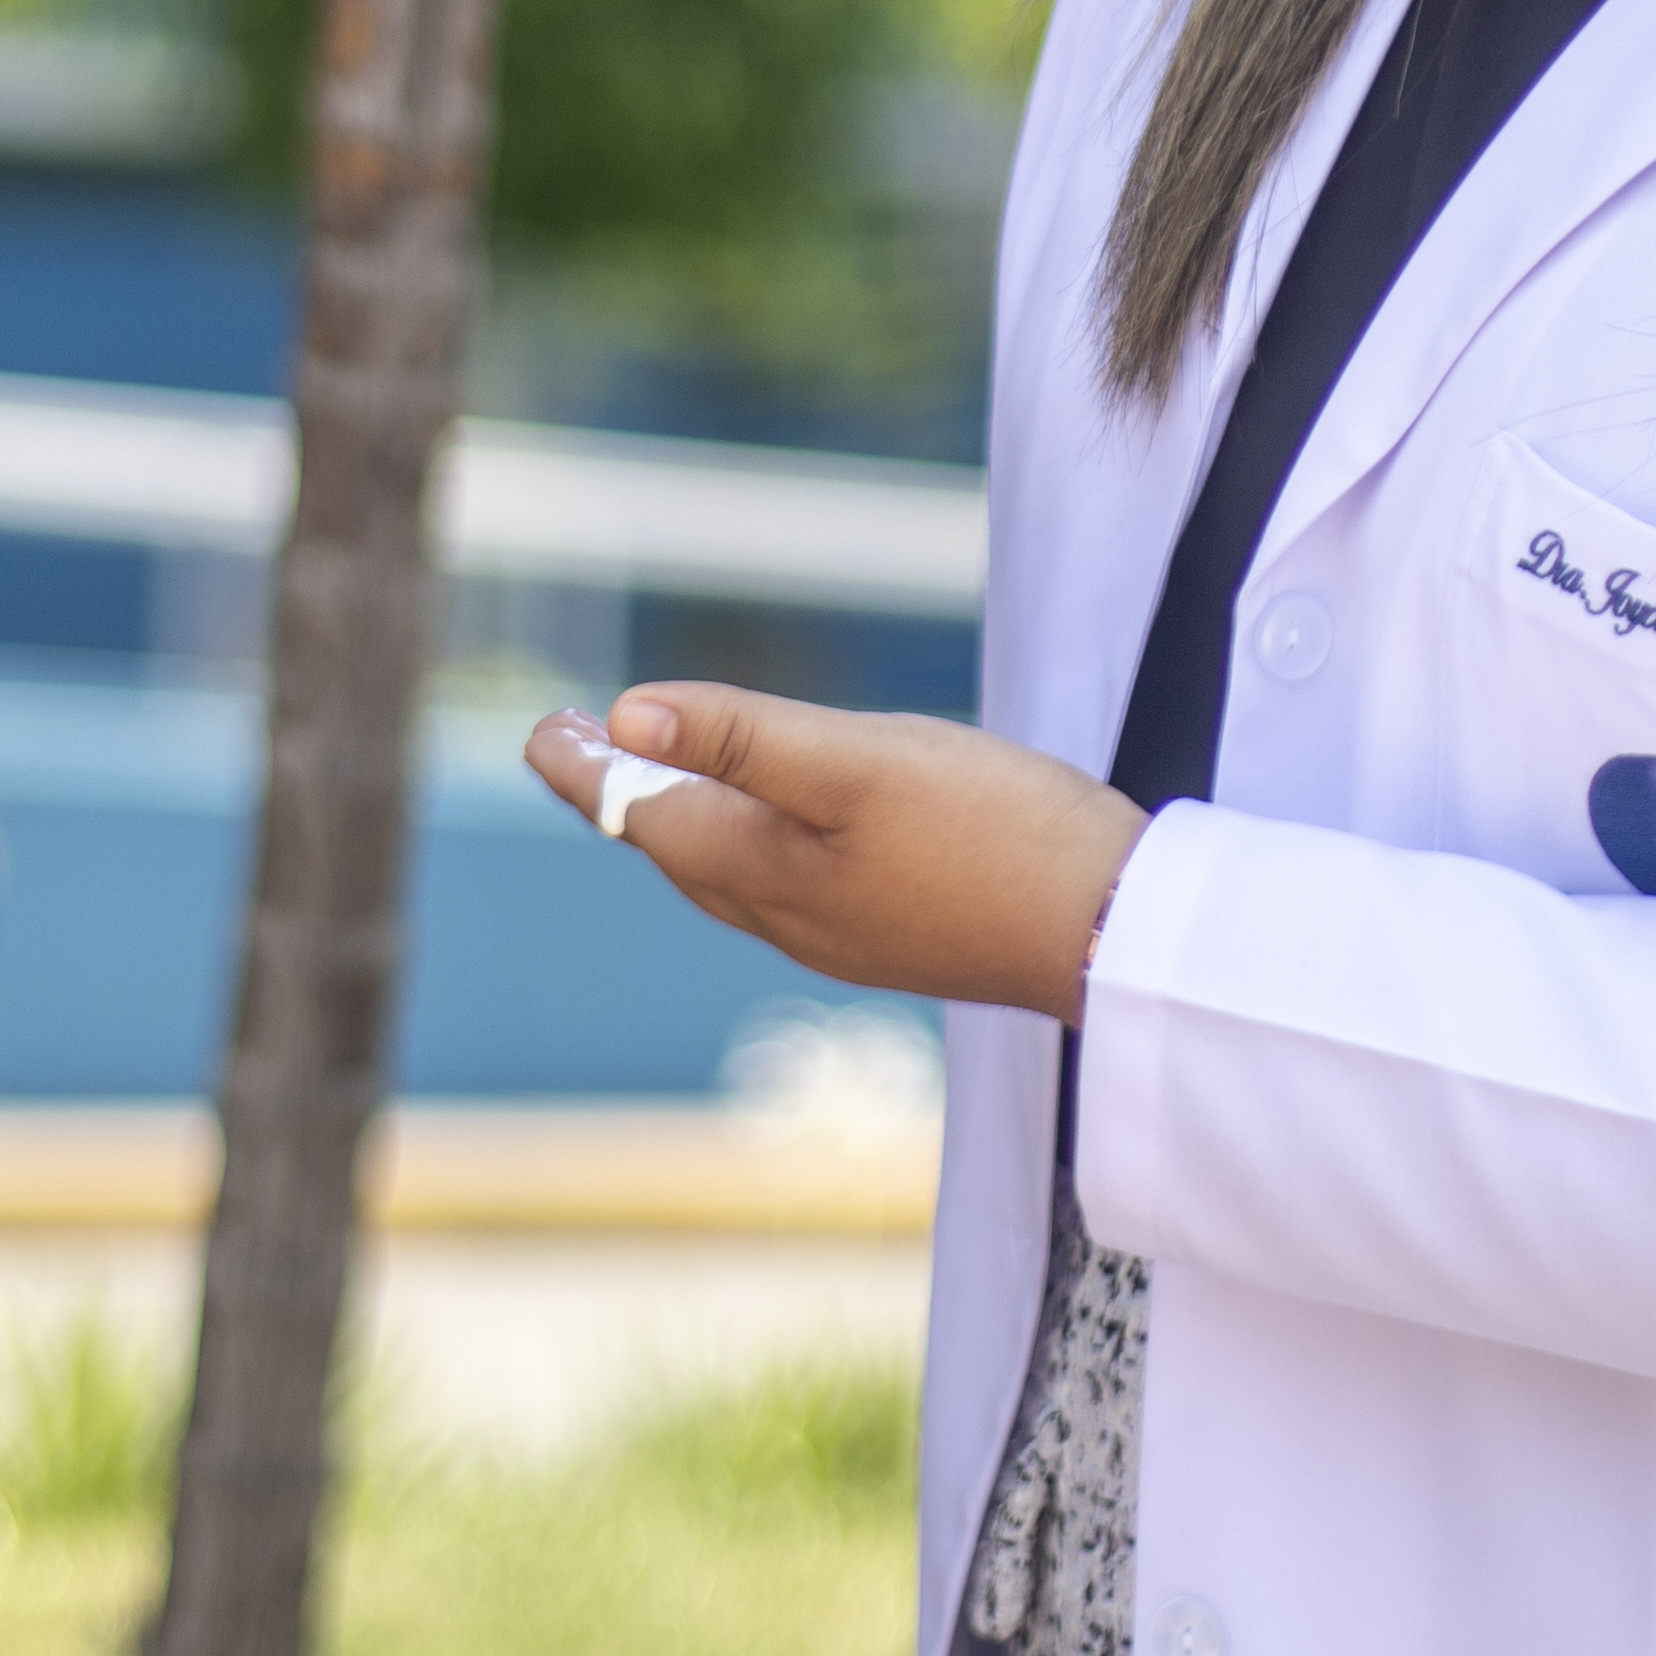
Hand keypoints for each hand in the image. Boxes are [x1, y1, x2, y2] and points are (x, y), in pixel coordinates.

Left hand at [527, 687, 1149, 1024]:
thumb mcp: (859, 762)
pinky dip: (747, 846)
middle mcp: (790, 917)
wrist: (1115, 933)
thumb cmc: (994, 836)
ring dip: (680, 823)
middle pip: (676, 850)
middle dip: (620, 796)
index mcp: (765, 870)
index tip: (540, 730)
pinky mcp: (898, 934)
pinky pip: (787, 888)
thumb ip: (741, 739)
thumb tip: (622, 719)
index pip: (640, 815)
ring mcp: (846, 935)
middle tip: (575, 747)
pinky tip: (777, 830)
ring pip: (730, 875)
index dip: (582, 770)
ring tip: (657, 783)